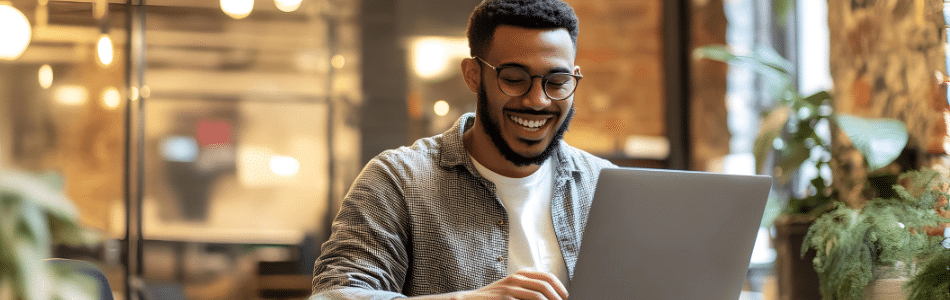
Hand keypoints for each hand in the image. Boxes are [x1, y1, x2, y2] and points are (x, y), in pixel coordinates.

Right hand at [453, 269, 567, 299]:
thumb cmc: (495, 298)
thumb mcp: (513, 289)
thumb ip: (529, 289)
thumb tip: (552, 296)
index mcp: (522, 274)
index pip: (547, 277)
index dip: (560, 287)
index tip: (566, 297)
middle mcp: (516, 278)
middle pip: (545, 285)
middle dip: (557, 297)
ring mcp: (510, 288)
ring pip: (538, 296)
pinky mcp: (504, 298)